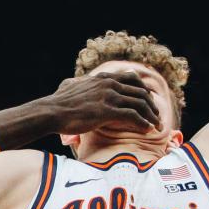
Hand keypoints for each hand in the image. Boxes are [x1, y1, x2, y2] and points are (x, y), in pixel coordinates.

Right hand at [33, 71, 160, 135]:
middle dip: (152, 105)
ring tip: (157, 126)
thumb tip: (72, 82)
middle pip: (141, 92)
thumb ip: (77, 83)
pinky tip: (147, 130)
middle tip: (157, 117)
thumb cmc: (57, 102)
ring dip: (152, 116)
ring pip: (140, 104)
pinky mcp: (107, 111)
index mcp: (103, 78)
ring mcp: (109, 96)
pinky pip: (133, 116)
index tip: (149, 102)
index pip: (132, 78)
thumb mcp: (69, 85)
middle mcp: (109, 84)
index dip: (144, 90)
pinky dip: (143, 123)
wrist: (51, 112)